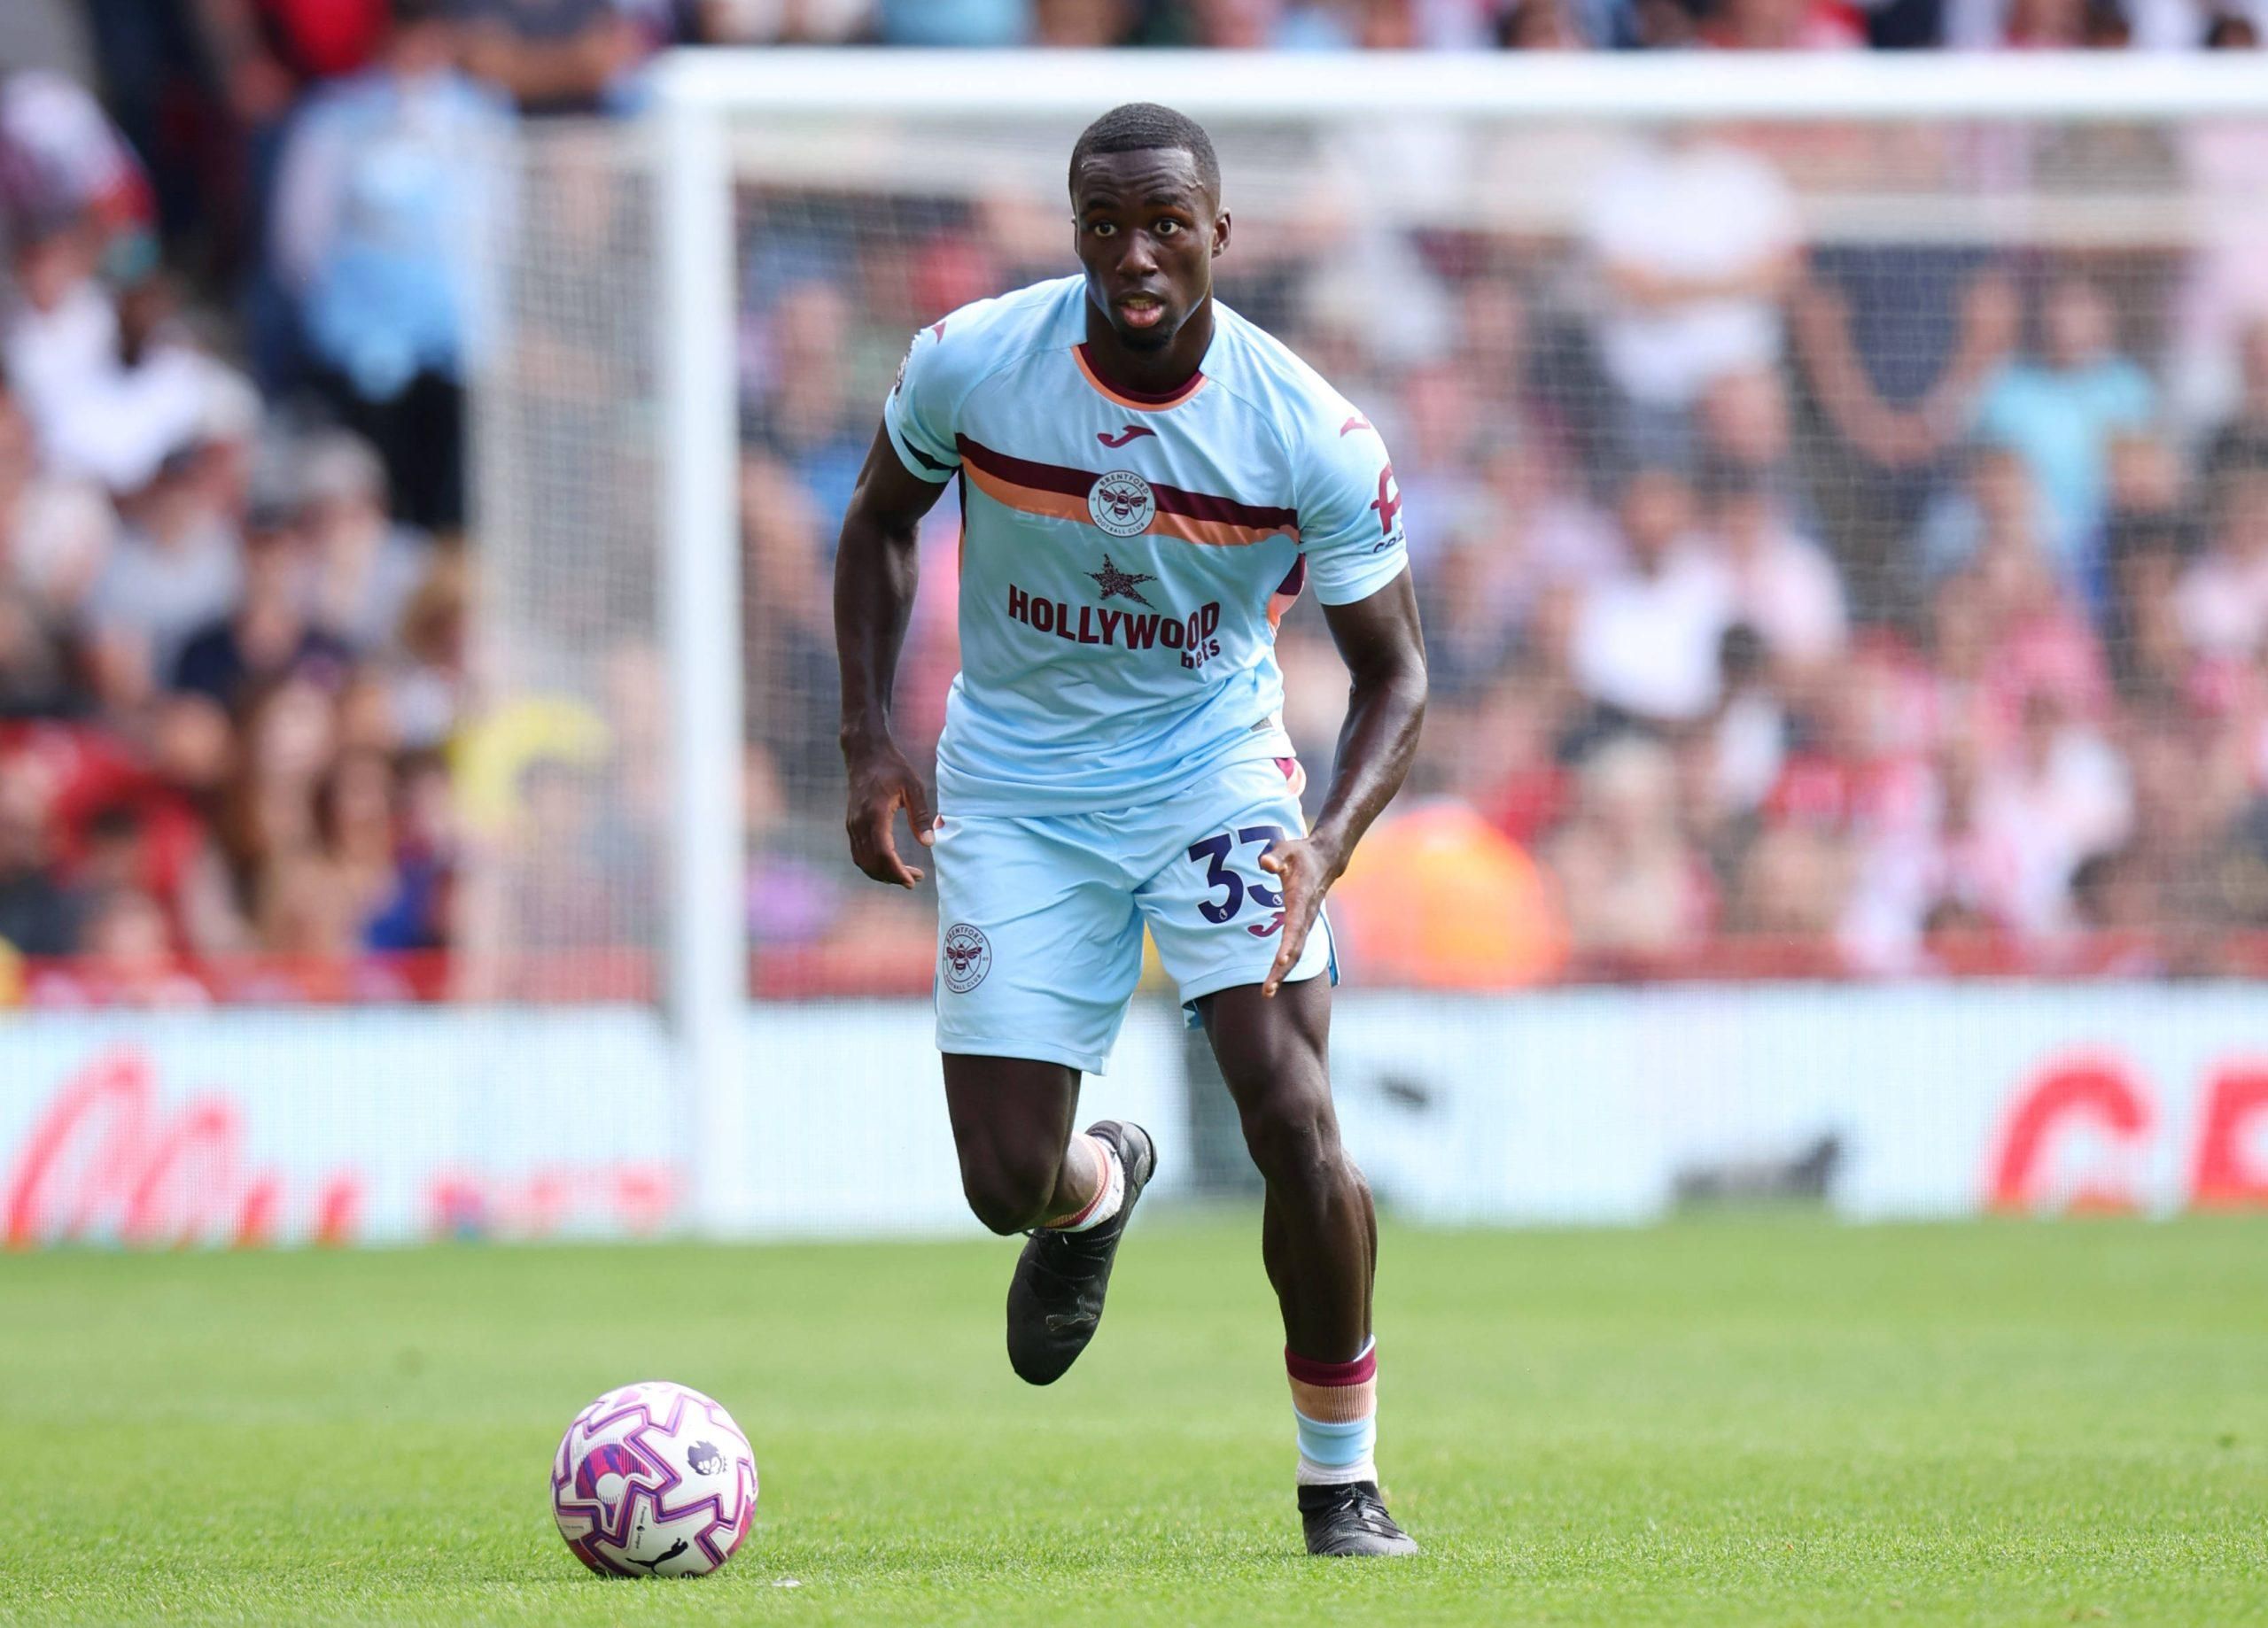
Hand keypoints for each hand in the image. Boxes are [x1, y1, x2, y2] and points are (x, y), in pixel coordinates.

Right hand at [843, 734, 933, 887]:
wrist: (865, 753)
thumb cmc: (892, 766)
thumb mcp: (913, 787)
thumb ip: (920, 816)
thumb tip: (930, 843)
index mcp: (875, 815)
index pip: (884, 854)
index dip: (898, 872)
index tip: (914, 881)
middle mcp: (859, 823)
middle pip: (872, 863)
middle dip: (893, 877)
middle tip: (916, 879)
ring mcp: (852, 824)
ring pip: (863, 861)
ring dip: (883, 873)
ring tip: (906, 875)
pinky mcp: (851, 824)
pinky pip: (859, 853)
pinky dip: (873, 864)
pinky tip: (890, 864)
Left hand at [1256, 832, 1345, 997]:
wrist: (1325, 859)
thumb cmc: (1301, 854)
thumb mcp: (1286, 849)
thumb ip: (1276, 856)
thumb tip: (1266, 863)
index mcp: (1301, 900)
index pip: (1295, 925)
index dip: (1288, 943)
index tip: (1281, 959)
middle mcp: (1306, 916)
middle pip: (1296, 948)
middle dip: (1282, 970)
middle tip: (1267, 991)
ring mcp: (1306, 923)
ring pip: (1297, 953)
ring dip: (1282, 973)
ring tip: (1267, 992)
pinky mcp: (1303, 926)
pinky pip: (1295, 949)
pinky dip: (1285, 965)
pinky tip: (1274, 979)